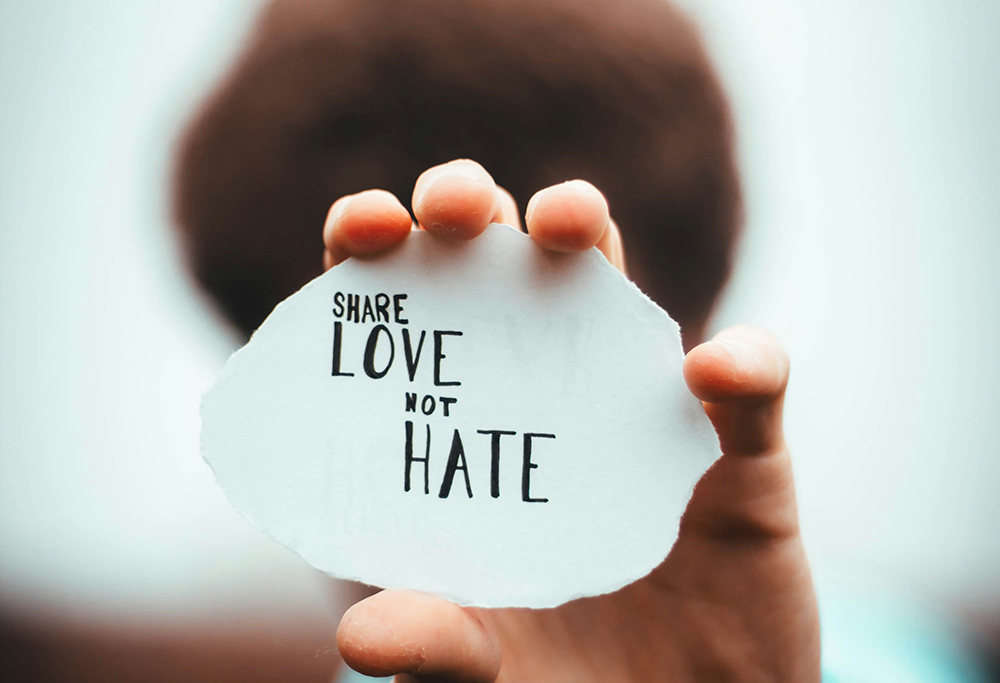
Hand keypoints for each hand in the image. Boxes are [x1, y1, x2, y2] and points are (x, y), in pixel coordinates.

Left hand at [322, 159, 819, 681]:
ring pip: (612, 291)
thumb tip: (363, 633)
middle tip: (458, 208)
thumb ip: (437, 645)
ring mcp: (642, 415)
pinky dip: (742, 364)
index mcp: (470, 436)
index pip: (407, 320)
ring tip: (566, 220)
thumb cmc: (570, 681)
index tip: (364, 228)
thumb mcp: (493, 671)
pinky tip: (710, 376)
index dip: (378, 256)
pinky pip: (752, 385)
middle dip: (473, 212)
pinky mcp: (739, 455)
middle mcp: (546, 401)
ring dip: (587, 235)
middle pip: (497, 269)